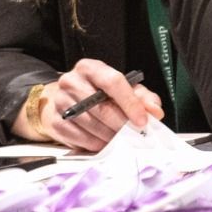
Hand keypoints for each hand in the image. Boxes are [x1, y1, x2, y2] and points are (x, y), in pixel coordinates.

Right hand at [24, 60, 164, 153]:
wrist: (65, 102)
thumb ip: (141, 97)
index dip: (130, 103)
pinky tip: (104, 143)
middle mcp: (71, 81)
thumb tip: (155, 111)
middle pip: (101, 107)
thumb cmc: (97, 94)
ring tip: (121, 140)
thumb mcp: (121, 88)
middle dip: (121, 124)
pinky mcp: (56, 122)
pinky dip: (96, 144)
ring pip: (91, 125)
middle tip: (135, 135)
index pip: (112, 81)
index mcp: (90, 68)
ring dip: (110, 137)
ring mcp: (60, 102)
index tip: (143, 120)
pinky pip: (80, 138)